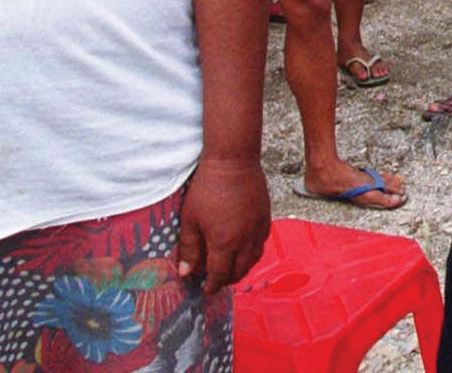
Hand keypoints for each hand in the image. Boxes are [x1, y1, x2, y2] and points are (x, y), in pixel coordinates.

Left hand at [175, 160, 269, 293]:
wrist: (233, 162)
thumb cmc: (208, 189)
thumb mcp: (190, 219)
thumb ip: (189, 248)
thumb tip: (186, 272)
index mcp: (224, 244)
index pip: (219, 275)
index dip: (212, 286)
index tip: (206, 290)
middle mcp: (245, 241)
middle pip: (239, 271)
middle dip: (227, 280)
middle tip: (217, 280)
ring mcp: (258, 229)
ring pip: (254, 259)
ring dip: (243, 268)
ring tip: (232, 268)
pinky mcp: (266, 217)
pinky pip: (262, 243)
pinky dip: (254, 252)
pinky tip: (246, 248)